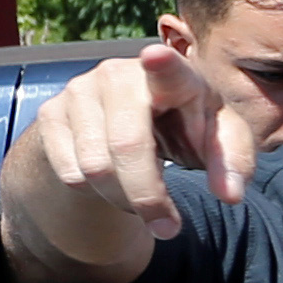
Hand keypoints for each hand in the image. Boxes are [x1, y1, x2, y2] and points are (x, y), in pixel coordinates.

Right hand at [20, 42, 274, 241]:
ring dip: (122, 198)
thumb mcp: (218, 140)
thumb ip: (232, 163)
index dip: (160, 63)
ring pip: (94, 168)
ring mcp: (78, 90)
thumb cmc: (185, 125)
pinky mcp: (50, 112)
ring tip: (141, 196)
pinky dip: (94, 192)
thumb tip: (231, 194)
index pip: (165, 67)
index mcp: (173, 74)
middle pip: (126, 147)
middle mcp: (118, 74)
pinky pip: (68, 172)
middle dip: (147, 197)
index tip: (156, 55)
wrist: (124, 117)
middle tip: (168, 228)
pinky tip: (112, 181)